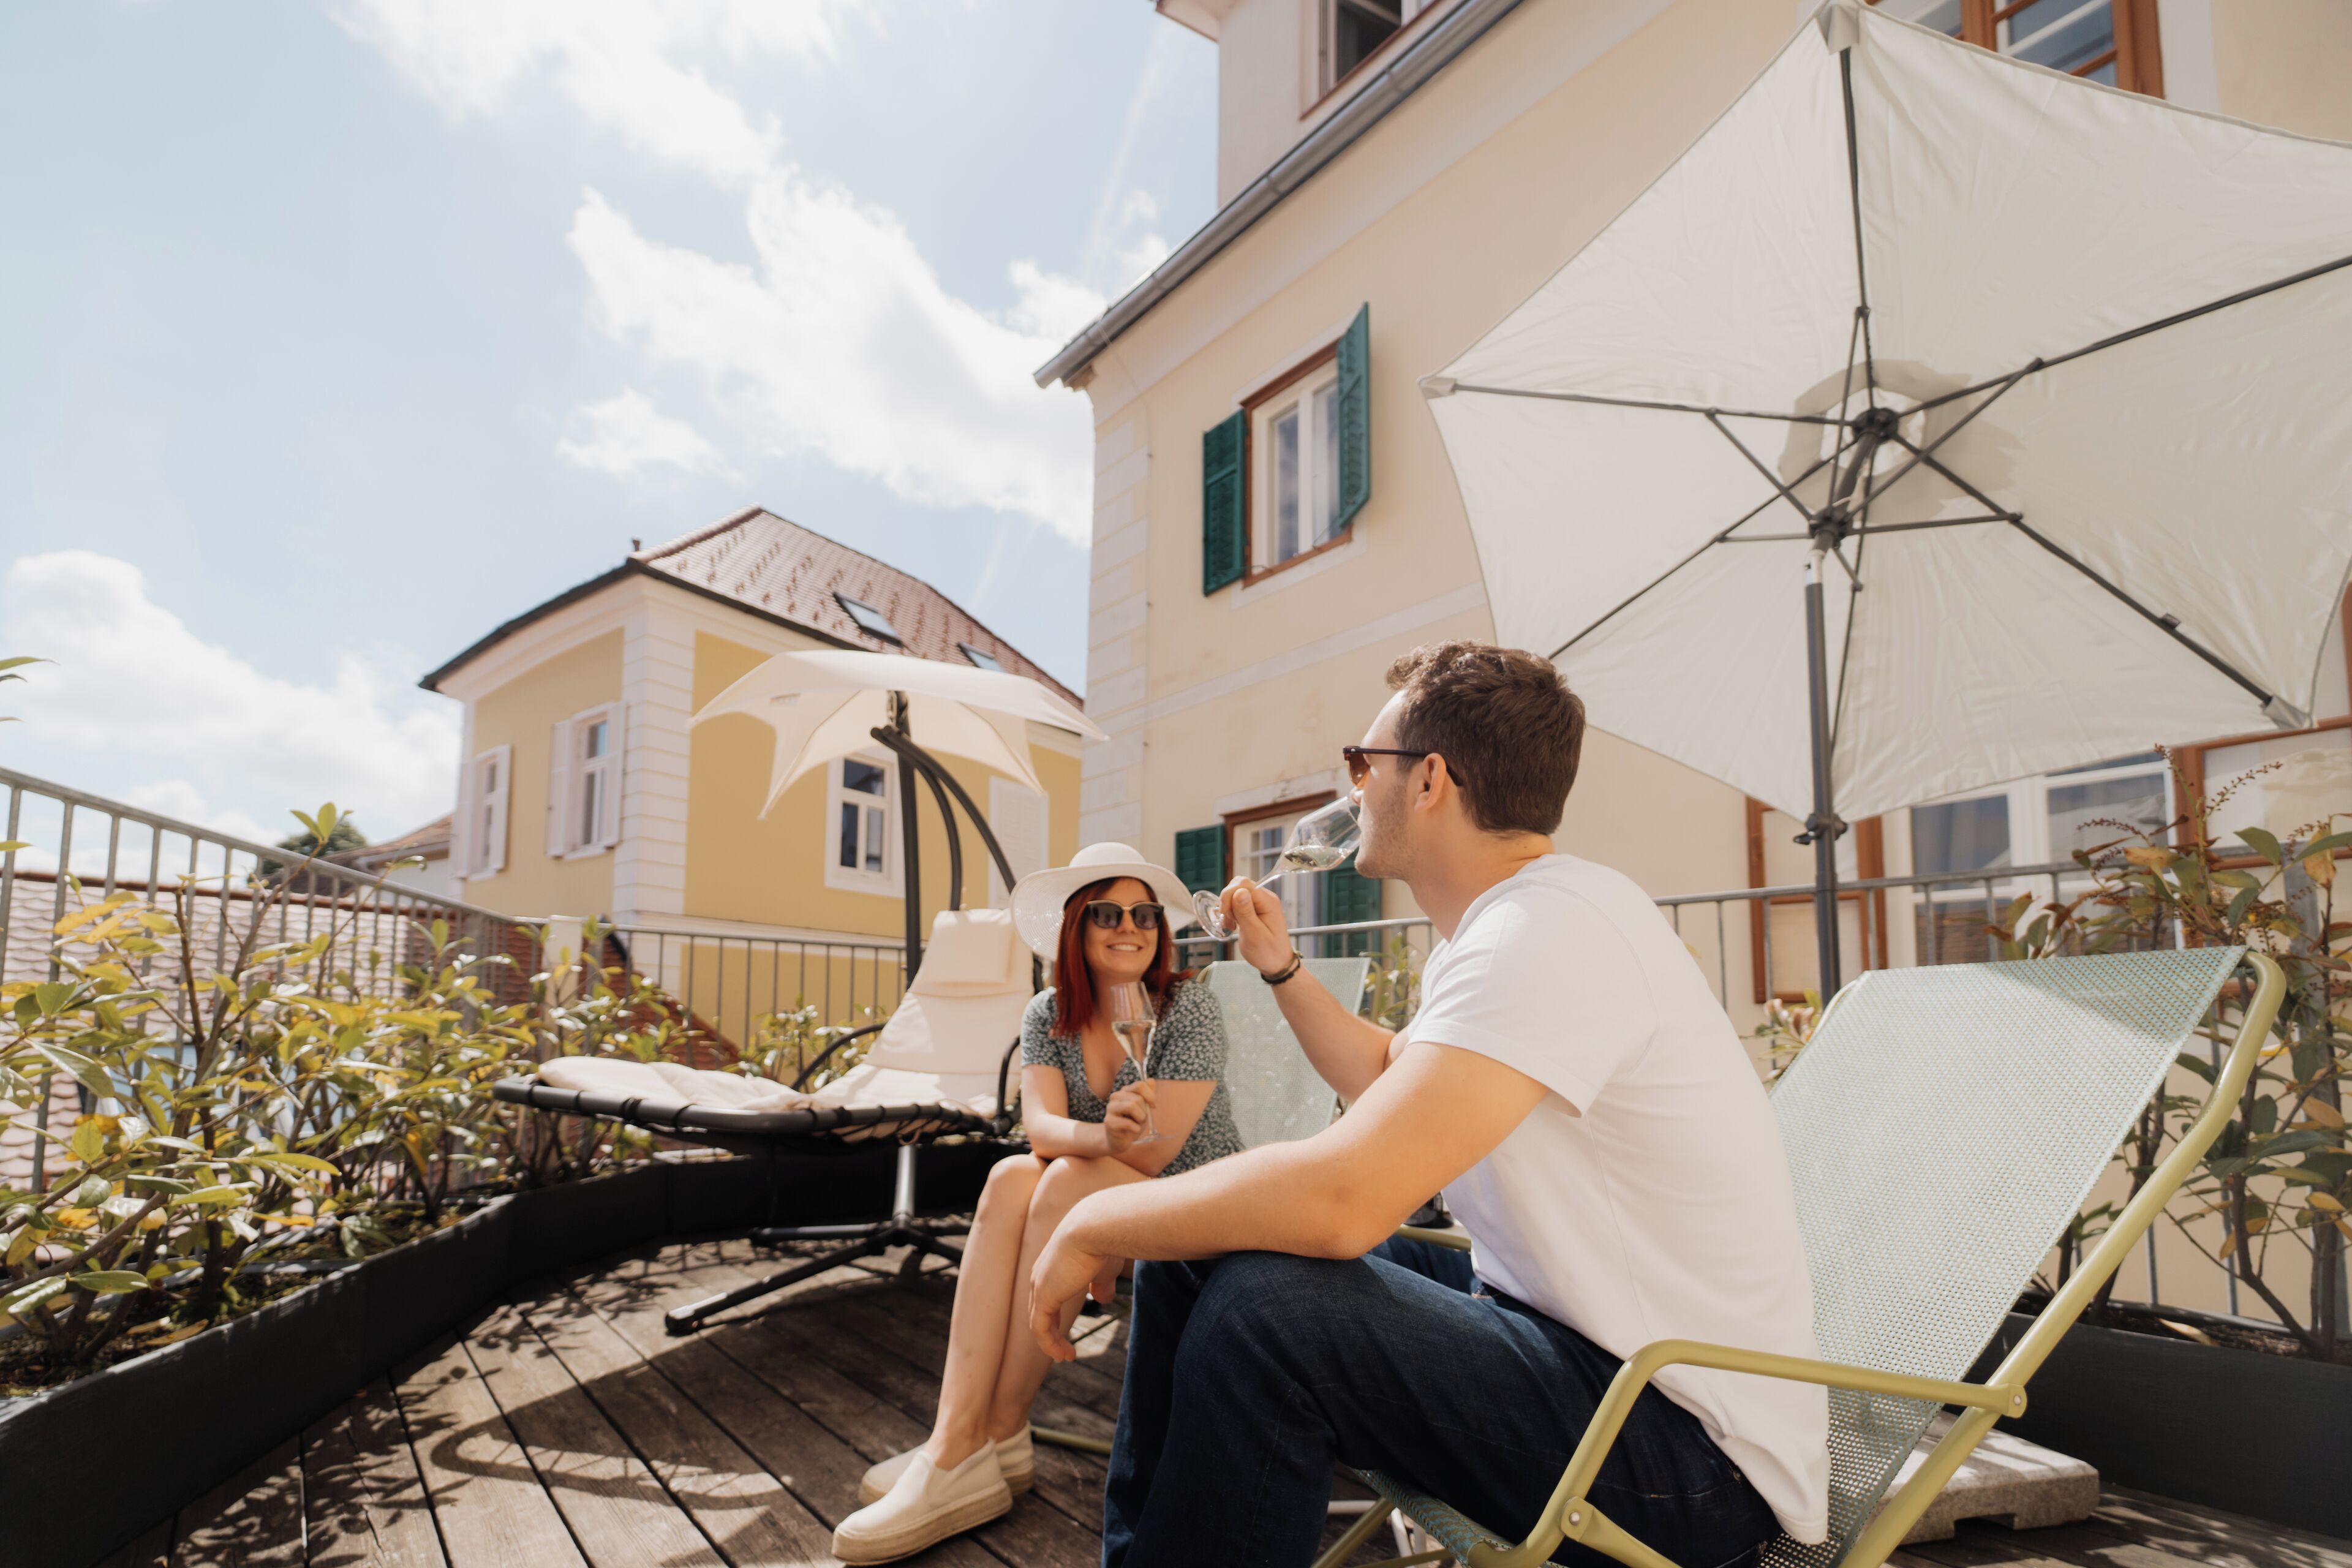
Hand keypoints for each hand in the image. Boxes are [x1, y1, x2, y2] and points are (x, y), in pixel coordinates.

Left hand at [1030, 1225, 1109, 1361]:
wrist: (1095, 1228)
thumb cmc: (1104, 1242)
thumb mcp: (1104, 1267)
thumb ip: (1101, 1284)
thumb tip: (1103, 1299)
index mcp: (1053, 1264)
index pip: (1048, 1294)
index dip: (1055, 1315)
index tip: (1066, 1331)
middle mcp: (1041, 1274)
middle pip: (1040, 1310)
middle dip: (1051, 1332)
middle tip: (1064, 1350)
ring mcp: (1039, 1286)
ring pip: (1039, 1323)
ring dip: (1051, 1343)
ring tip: (1066, 1357)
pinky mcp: (1042, 1298)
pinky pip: (1040, 1330)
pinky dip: (1049, 1345)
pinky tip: (1063, 1355)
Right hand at [1101, 1081, 1155, 1154]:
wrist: (1121, 1140)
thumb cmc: (1133, 1122)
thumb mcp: (1144, 1108)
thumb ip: (1148, 1094)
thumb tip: (1151, 1080)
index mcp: (1125, 1091)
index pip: (1139, 1085)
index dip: (1150, 1096)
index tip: (1154, 1106)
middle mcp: (1116, 1096)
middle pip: (1138, 1098)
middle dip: (1144, 1111)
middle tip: (1141, 1119)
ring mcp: (1110, 1108)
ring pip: (1131, 1106)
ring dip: (1140, 1118)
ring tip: (1137, 1123)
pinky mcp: (1108, 1121)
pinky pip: (1128, 1123)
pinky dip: (1135, 1128)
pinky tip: (1133, 1130)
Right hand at [1221, 877, 1293, 974]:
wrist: (1277, 963)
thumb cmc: (1268, 953)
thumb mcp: (1254, 935)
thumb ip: (1246, 912)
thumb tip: (1239, 891)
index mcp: (1268, 902)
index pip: (1243, 884)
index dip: (1229, 896)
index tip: (1226, 915)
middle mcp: (1265, 898)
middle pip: (1238, 885)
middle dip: (1227, 901)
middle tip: (1229, 920)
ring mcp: (1259, 903)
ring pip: (1235, 892)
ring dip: (1228, 907)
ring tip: (1232, 925)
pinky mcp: (1254, 909)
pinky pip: (1237, 902)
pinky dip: (1231, 911)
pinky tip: (1234, 924)